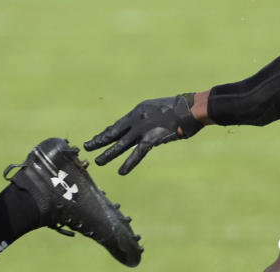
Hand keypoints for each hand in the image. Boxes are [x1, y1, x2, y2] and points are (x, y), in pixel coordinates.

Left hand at [85, 94, 202, 174]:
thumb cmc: (182, 108)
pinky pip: (137, 154)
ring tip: (98, 162)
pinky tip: (121, 172)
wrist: (192, 108)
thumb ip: (152, 119)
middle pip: (114, 132)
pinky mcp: (151, 139)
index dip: (107, 132)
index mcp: (139, 110)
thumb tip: (150, 127)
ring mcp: (143, 129)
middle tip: (87, 146)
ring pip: (121, 144)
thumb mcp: (161, 109)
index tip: (97, 138)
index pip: (119, 124)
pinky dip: (129, 163)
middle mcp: (137, 118)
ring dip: (108, 154)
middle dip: (100, 140)